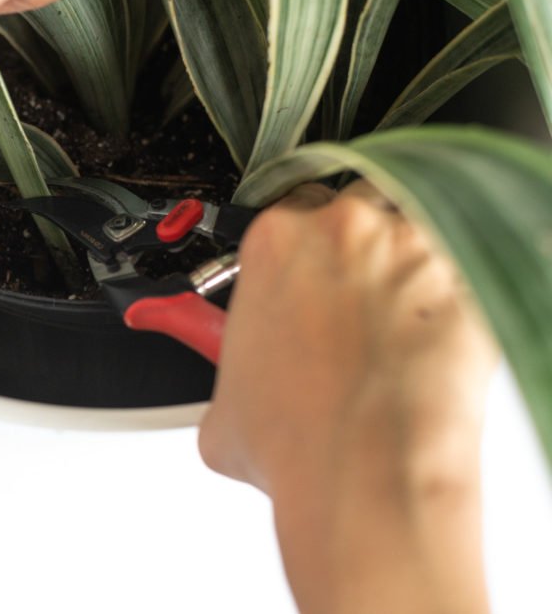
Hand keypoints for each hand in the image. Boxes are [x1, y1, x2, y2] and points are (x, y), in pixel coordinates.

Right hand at [200, 181, 497, 612]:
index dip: (297, 255)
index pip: (287, 214)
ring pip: (410, 238)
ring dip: (401, 272)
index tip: (303, 280)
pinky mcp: (469, 283)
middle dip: (349, 255)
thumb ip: (233, 375)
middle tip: (345, 310)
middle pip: (351, 215)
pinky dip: (447, 302)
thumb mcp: (223, 407)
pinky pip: (461, 275)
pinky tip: (429, 345)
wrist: (366, 477)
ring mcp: (413, 251)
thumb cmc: (298, 440)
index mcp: (274, 242)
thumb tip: (242, 394)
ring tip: (391, 330)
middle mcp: (344, 231)